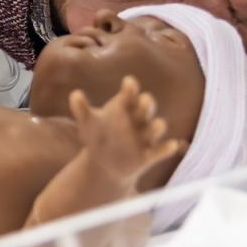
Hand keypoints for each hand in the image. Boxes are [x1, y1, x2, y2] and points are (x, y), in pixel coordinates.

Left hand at [67, 78, 186, 193]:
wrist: (103, 164)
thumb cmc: (97, 136)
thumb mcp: (87, 124)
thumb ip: (81, 109)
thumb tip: (74, 94)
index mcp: (124, 107)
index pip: (130, 94)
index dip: (131, 88)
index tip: (128, 82)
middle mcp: (138, 119)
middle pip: (147, 107)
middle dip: (147, 103)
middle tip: (144, 100)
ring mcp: (145, 136)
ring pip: (157, 127)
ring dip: (157, 126)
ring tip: (156, 124)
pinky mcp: (149, 155)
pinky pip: (161, 151)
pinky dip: (167, 148)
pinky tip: (172, 146)